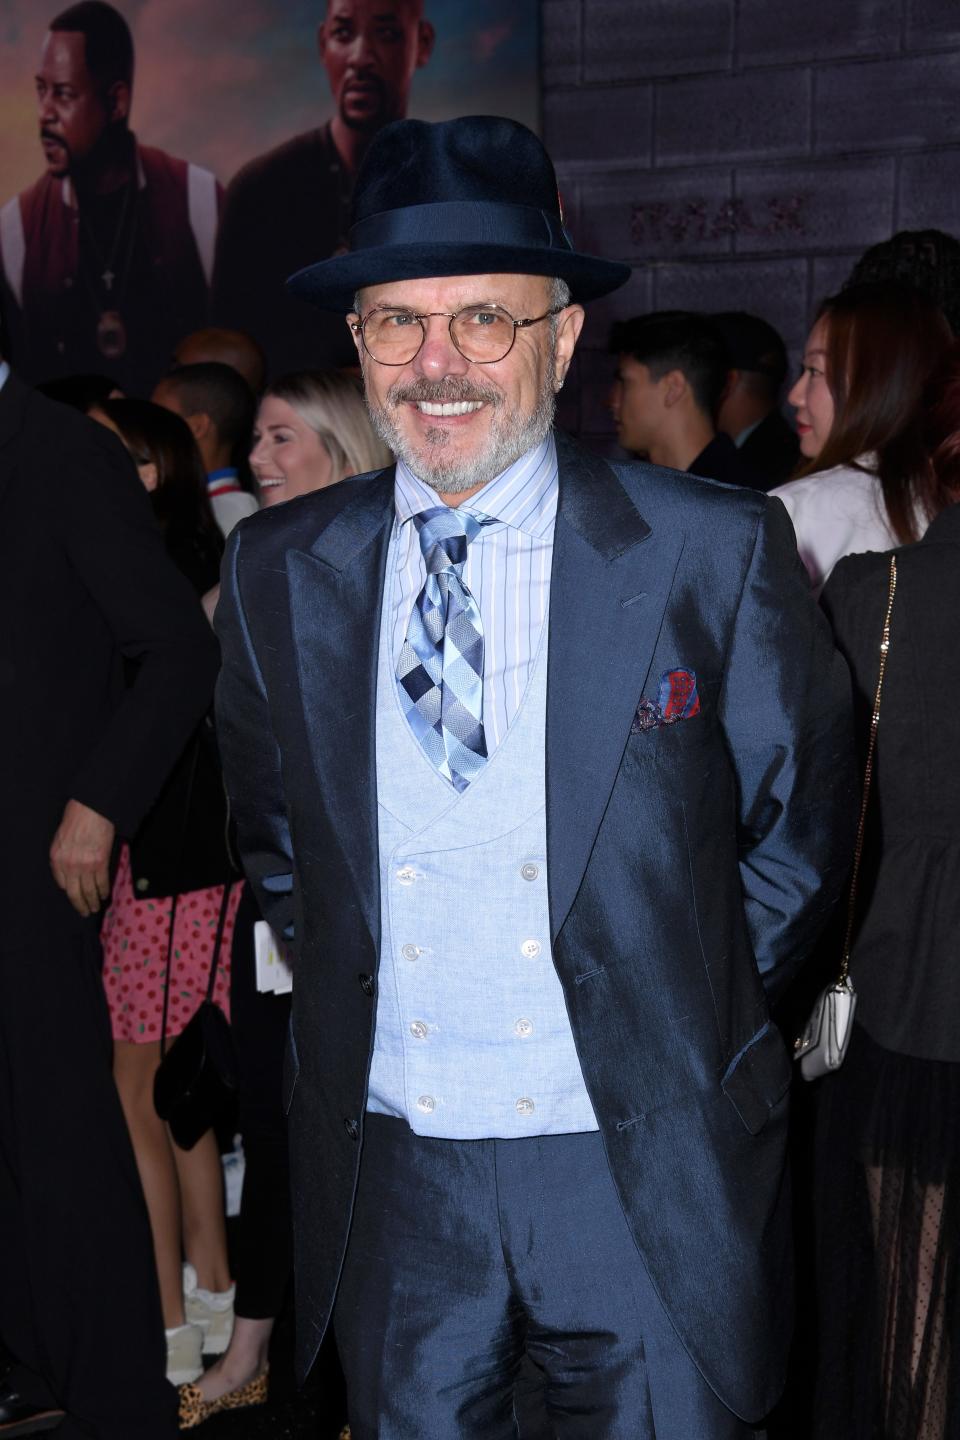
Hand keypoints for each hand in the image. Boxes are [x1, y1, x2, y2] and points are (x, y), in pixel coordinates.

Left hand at [50, 800, 115, 916]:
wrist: (91, 810)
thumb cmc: (75, 820)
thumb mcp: (59, 839)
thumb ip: (61, 857)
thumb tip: (68, 872)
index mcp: (56, 860)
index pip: (62, 884)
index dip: (69, 892)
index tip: (75, 896)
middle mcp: (69, 866)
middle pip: (75, 893)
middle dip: (80, 905)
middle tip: (85, 912)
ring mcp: (85, 866)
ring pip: (89, 891)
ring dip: (93, 901)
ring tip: (96, 907)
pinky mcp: (100, 862)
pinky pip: (102, 882)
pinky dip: (104, 890)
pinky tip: (105, 895)